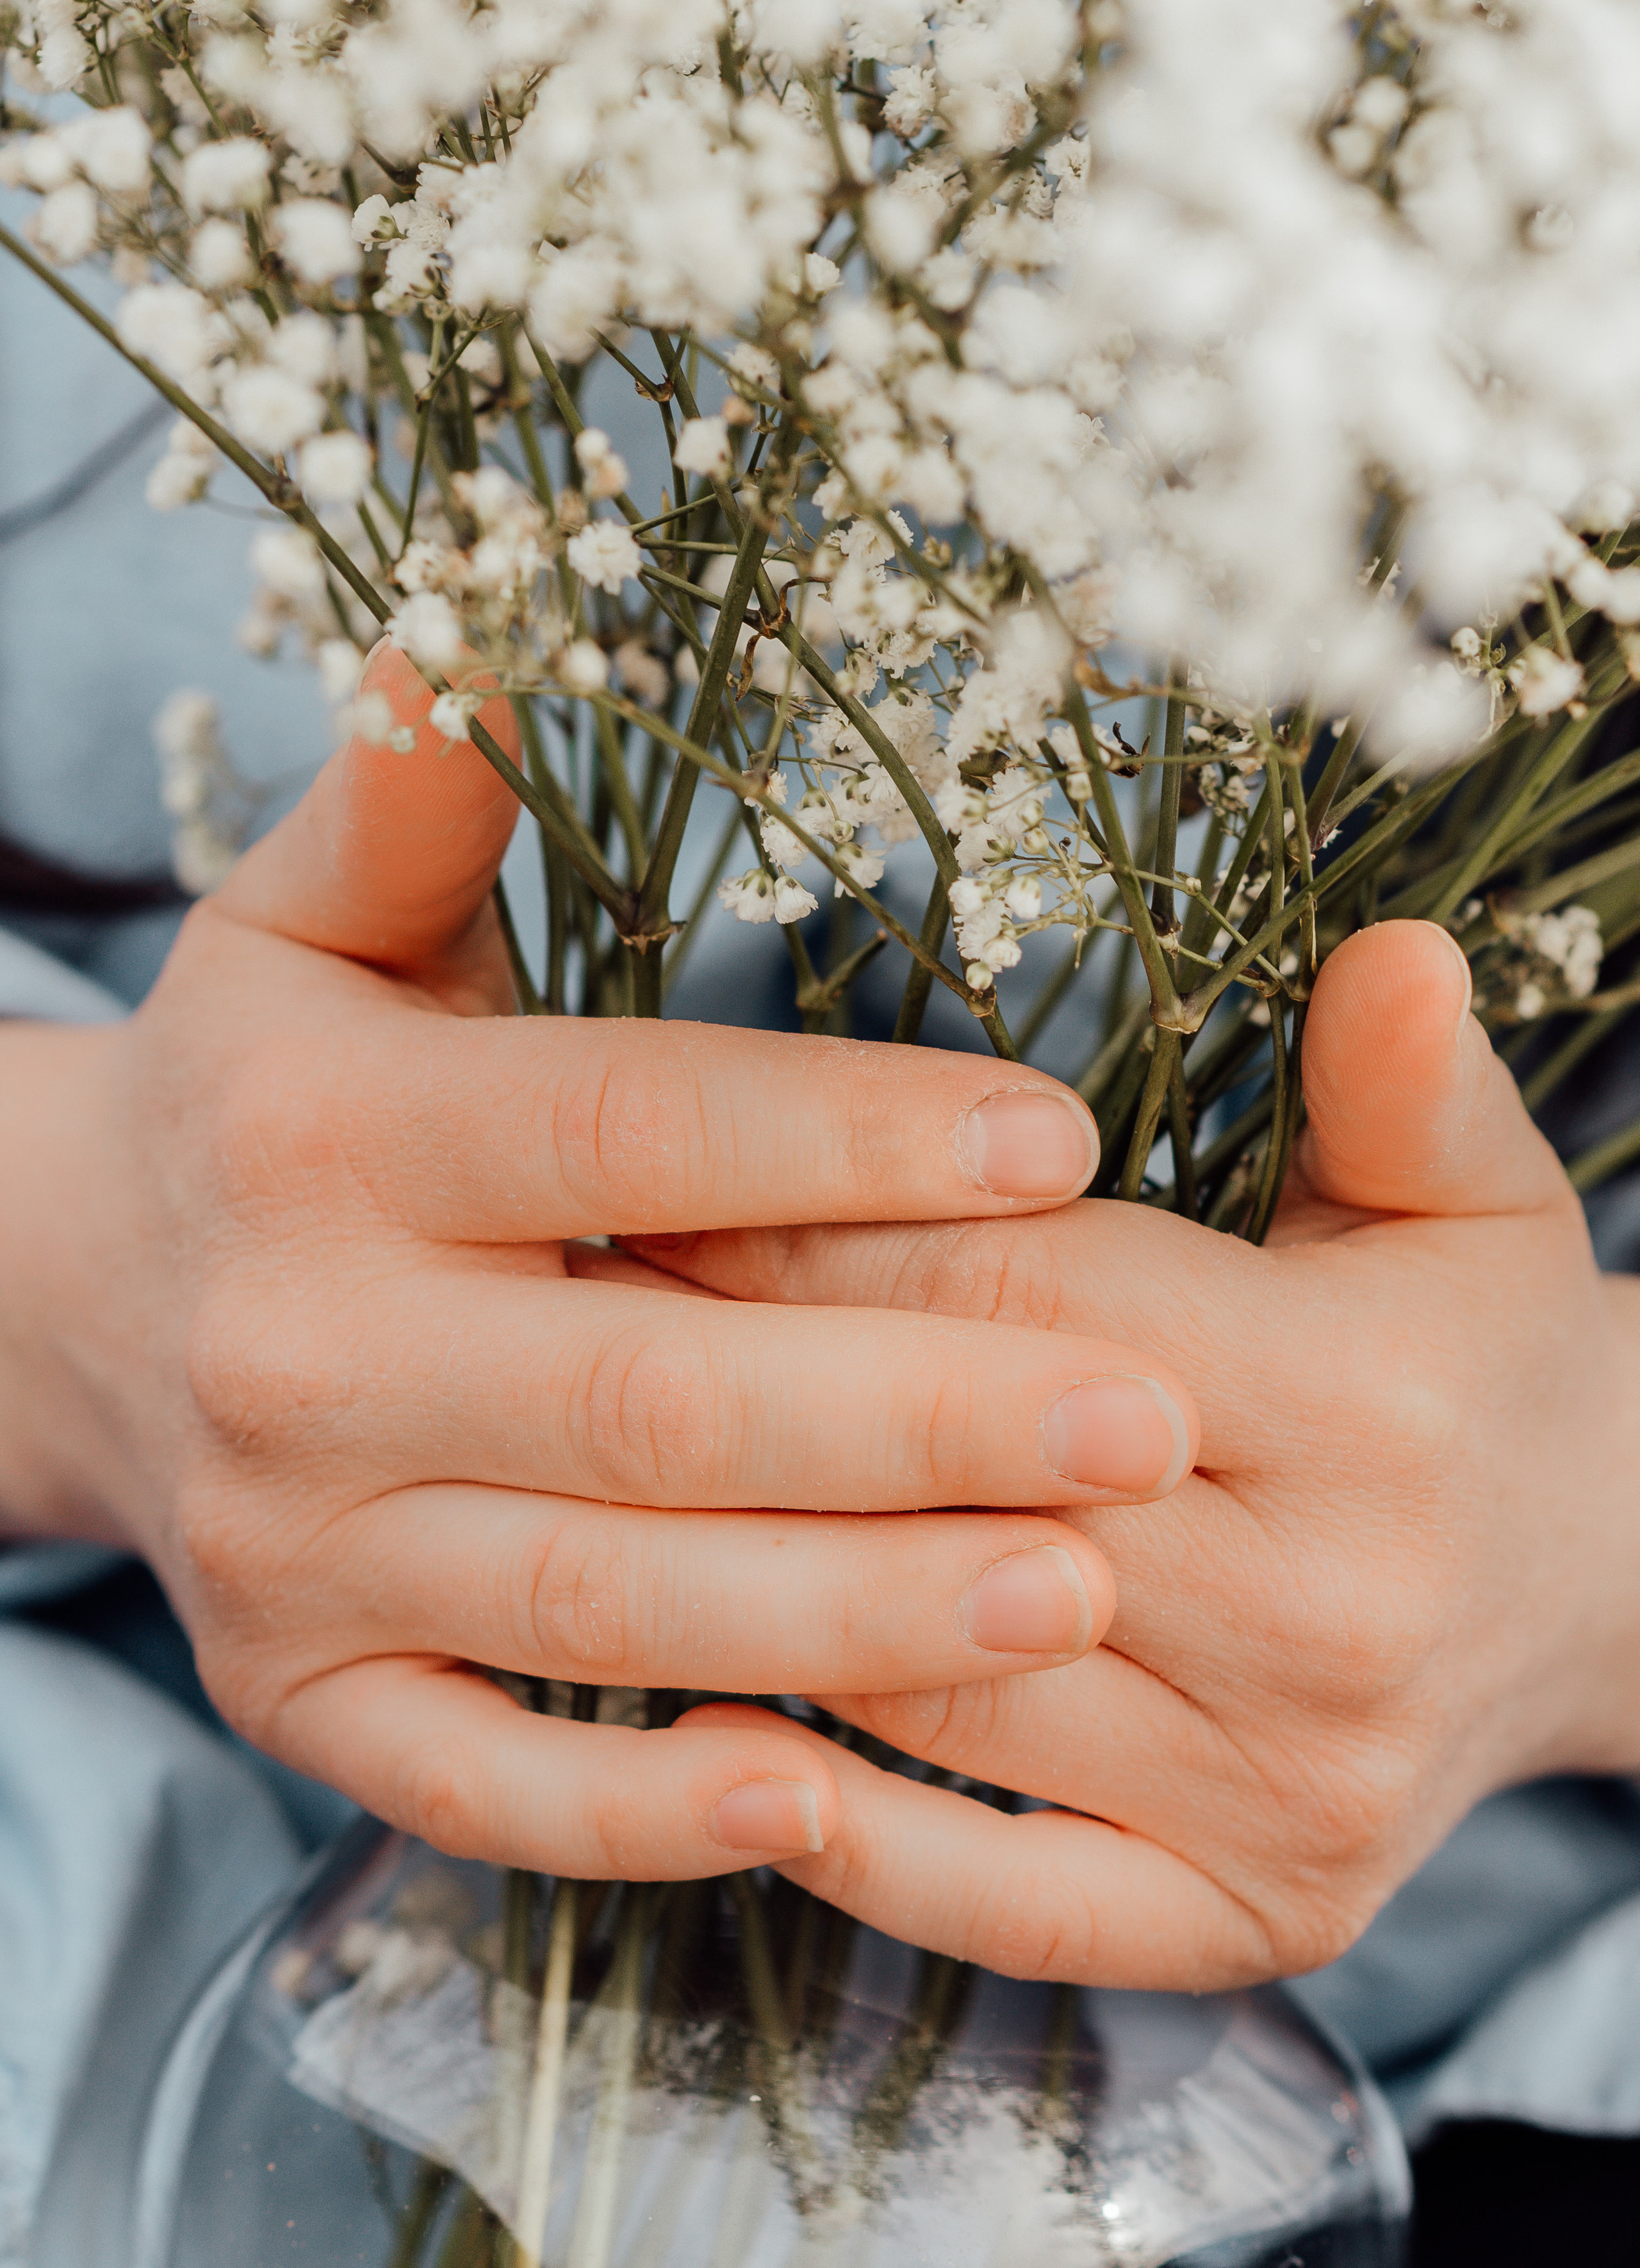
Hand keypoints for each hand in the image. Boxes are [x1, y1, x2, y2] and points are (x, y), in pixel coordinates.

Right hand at [0, 645, 1199, 1880]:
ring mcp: (289, 1552)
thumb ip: (406, 801)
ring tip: (1078, 1590)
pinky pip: (476, 1781)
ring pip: (593, 1602)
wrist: (61, 1302)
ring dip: (843, 1612)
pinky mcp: (293, 1697)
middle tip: (1157, 1422)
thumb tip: (477, 628)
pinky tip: (833, 1798)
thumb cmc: (262, 1092)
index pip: (622, 1132)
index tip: (1068, 1141)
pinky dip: (643, 1810)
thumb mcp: (304, 926)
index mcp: (326, 1134)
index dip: (844, 1142)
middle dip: (912, 1414)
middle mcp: (299, 1350)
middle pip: (645, 1394)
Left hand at [642, 922, 1639, 1981]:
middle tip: (564, 1326)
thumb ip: (1407, 1080)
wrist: (1597, 1583)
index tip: (652, 1182)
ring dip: (748, 1602)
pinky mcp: (1255, 1920)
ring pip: (945, 1700)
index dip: (818, 1233)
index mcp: (1366, 1411)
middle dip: (743, 1399)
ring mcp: (1290, 1798)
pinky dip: (859, 1848)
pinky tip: (710, 1757)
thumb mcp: (1473, 1194)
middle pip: (956, 1493)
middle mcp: (1332, 1620)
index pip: (1020, 1307)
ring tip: (576, 1502)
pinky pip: (1014, 1907)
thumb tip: (1395, 951)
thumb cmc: (1473, 1352)